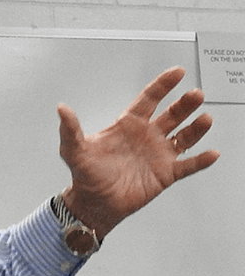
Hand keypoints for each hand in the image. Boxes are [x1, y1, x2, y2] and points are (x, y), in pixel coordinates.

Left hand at [57, 66, 219, 237]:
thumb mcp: (74, 150)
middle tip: (196, 94)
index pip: (149, 99)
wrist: (94, 203)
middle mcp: (146, 136)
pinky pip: (188, 165)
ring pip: (184, 137)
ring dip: (196, 128)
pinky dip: (201, 160)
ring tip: (206, 118)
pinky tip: (212, 153)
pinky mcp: (166, 174)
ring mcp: (158, 154)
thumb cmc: (85, 175)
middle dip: (184, 104)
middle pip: (171, 114)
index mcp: (128, 125)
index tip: (177, 72)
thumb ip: (70, 129)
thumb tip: (61, 109)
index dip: (163, 85)